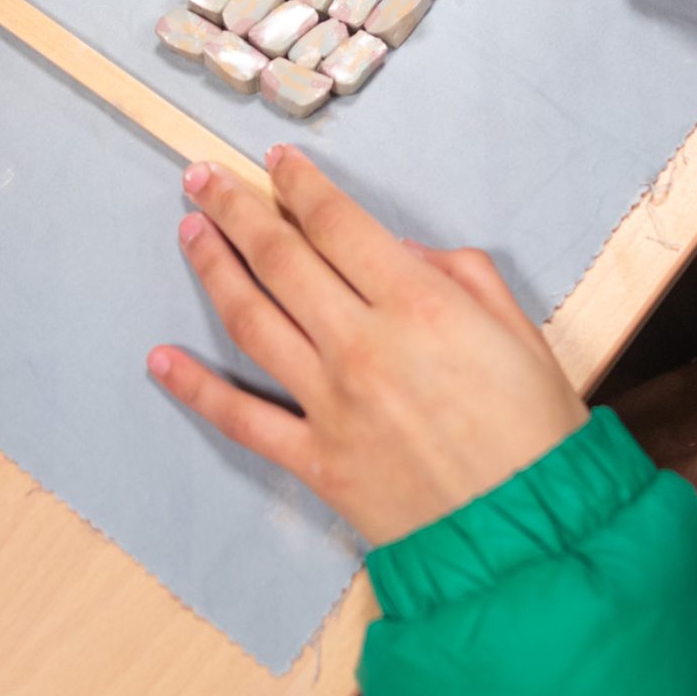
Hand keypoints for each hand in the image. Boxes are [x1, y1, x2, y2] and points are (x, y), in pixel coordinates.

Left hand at [150, 147, 587, 544]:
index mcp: (418, 304)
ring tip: (189, 232)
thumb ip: (461, 275)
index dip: (299, 185)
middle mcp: (362, 344)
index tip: (274, 161)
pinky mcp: (315, 461)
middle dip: (235, 209)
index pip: (337, 224)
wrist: (530, 534)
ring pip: (252, 320)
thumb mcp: (520, 330)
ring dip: (213, 270)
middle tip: (201, 177)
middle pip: (280, 258)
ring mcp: (331, 403)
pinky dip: (194, 387)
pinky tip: (160, 359)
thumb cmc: (536, 432)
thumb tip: (401, 252)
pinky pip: (241, 417)